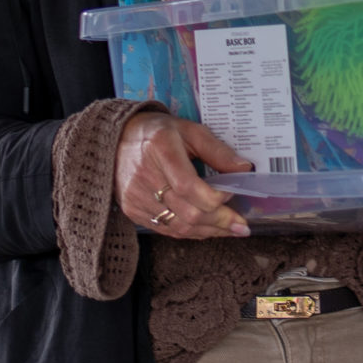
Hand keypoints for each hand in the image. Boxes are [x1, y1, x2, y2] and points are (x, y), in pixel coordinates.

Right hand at [115, 111, 252, 239]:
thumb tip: (245, 169)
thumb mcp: (190, 130)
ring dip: (208, 231)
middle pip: (187, 212)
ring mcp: (136, 197)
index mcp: (160, 149)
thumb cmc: (159, 133)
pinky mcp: (132, 210)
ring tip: (230, 230)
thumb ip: (217, 150)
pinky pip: (166, 229)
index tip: (233, 194)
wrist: (117, 139)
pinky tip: (207, 229)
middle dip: (219, 221)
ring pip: (178, 226)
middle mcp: (144, 176)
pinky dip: (190, 233)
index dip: (214, 197)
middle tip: (242, 226)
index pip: (188, 186)